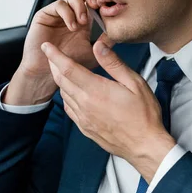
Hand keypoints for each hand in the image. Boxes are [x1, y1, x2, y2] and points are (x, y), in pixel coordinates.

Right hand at [19, 0, 111, 83]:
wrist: (48, 73)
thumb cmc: (71, 65)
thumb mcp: (94, 53)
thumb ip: (106, 41)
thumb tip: (120, 30)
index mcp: (85, 18)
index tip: (109, 5)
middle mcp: (72, 12)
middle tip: (96, 5)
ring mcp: (58, 12)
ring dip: (80, 5)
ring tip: (83, 23)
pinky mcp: (46, 14)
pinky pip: (59, 4)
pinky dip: (68, 13)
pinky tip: (73, 27)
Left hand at [41, 40, 176, 181]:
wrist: (144, 146)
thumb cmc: (144, 115)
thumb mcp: (135, 83)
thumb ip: (114, 64)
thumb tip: (99, 46)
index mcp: (96, 90)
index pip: (68, 68)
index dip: (55, 56)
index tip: (47, 47)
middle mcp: (85, 104)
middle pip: (62, 81)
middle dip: (54, 66)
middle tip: (51, 56)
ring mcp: (83, 118)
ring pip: (64, 95)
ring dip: (61, 81)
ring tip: (62, 72)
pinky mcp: (85, 128)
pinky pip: (69, 109)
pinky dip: (66, 97)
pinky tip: (72, 94)